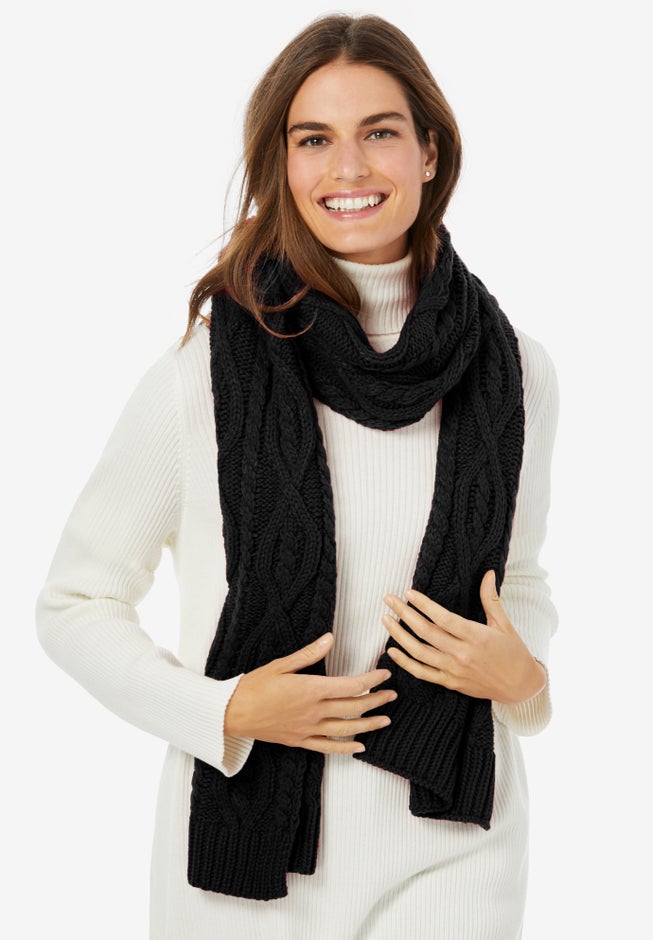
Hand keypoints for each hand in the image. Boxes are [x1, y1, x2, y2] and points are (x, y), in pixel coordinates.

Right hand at [224, 632, 396, 754]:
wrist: (232, 713)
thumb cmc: (254, 686)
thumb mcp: (281, 664)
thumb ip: (309, 654)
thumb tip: (330, 639)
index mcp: (311, 689)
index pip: (350, 685)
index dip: (371, 680)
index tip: (384, 675)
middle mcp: (313, 711)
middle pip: (353, 707)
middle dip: (376, 700)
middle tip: (392, 695)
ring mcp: (308, 728)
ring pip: (346, 728)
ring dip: (369, 724)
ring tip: (386, 720)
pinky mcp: (300, 740)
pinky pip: (328, 747)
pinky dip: (346, 748)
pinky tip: (359, 746)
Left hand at [381, 571, 545, 704]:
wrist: (521, 687)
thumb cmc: (514, 652)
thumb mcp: (504, 624)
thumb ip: (491, 598)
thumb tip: (488, 573)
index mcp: (476, 636)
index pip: (443, 618)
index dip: (424, 605)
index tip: (409, 593)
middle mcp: (462, 654)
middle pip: (426, 632)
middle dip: (403, 614)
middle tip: (388, 599)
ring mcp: (454, 670)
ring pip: (419, 653)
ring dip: (399, 636)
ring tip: (385, 620)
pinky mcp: (450, 683)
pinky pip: (422, 673)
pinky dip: (405, 663)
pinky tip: (392, 650)